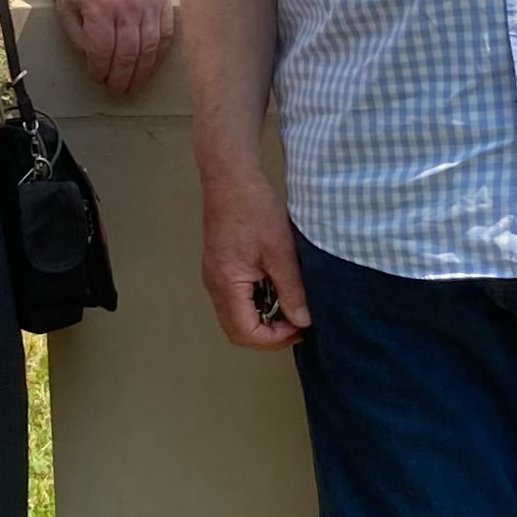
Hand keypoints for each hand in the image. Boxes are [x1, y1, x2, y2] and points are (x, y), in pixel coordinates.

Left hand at [55, 0, 175, 97]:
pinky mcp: (163, 2)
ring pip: (148, 48)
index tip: (98, 79)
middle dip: (122, 77)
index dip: (100, 70)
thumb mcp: (67, 8)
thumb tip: (94, 61)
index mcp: (99, 4)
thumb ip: (78, 36)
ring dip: (141, 73)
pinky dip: (157, 56)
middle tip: (117, 90)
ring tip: (132, 85)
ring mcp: (148, 2)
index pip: (102, 49)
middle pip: (128, 53)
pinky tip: (148, 68)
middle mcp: (126, 3)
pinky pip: (165, 36)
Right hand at [200, 158, 312, 349]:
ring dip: (262, 318)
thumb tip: (302, 320)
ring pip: (235, 315)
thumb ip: (291, 290)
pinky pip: (234, 297)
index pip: (246, 333)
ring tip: (290, 305)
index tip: (300, 327)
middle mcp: (215, 285)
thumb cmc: (255, 210)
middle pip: (237, 330)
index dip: (274, 339)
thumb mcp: (281, 252)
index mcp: (227, 285)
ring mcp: (214, 276)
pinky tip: (276, 288)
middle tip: (296, 323)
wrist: (231, 178)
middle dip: (268, 334)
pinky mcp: (219, 265)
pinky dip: (255, 302)